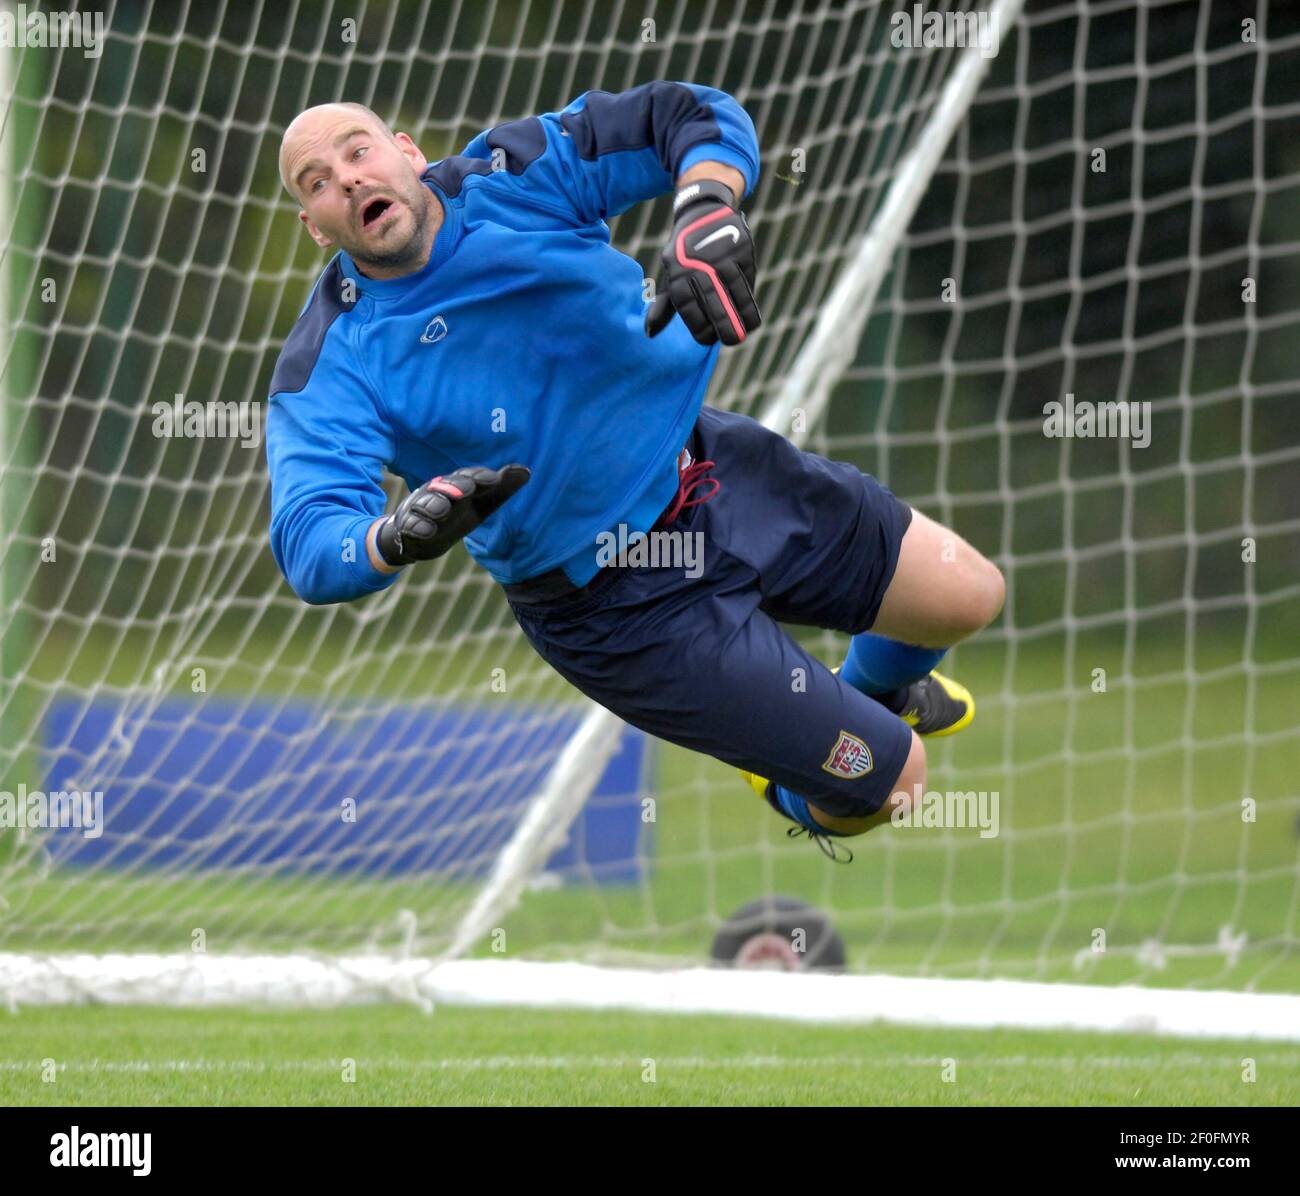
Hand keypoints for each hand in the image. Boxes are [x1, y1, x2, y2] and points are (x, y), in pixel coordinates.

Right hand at [375, 464, 530, 566]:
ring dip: (434, 505)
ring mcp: (421, 508)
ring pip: (426, 503)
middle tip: (466, 491)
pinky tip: (427, 531)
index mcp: (458, 485)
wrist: (421, 536)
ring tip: (442, 511)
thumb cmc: (456, 515)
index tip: (494, 480)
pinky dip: (418, 527)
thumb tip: (526, 471)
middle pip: (446, 486)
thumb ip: (501, 489)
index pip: (469, 477)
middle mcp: (438, 492)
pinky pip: (411, 525)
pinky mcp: (408, 525)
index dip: (481, 477)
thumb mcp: (482, 504)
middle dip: (455, 487)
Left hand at [645, 179, 760, 346]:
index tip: (708, 340)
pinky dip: (749, 297)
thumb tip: (649, 333)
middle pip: (712, 298)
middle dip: (723, 323)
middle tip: (732, 341)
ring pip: (735, 289)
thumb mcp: (671, 275)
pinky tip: (751, 314)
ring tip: (746, 332)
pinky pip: (747, 278)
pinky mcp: (741, 248)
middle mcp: (698, 262)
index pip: (686, 304)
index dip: (698, 324)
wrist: (703, 212)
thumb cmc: (685, 254)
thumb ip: (663, 306)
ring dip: (743, 314)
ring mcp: (722, 253)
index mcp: (677, 270)